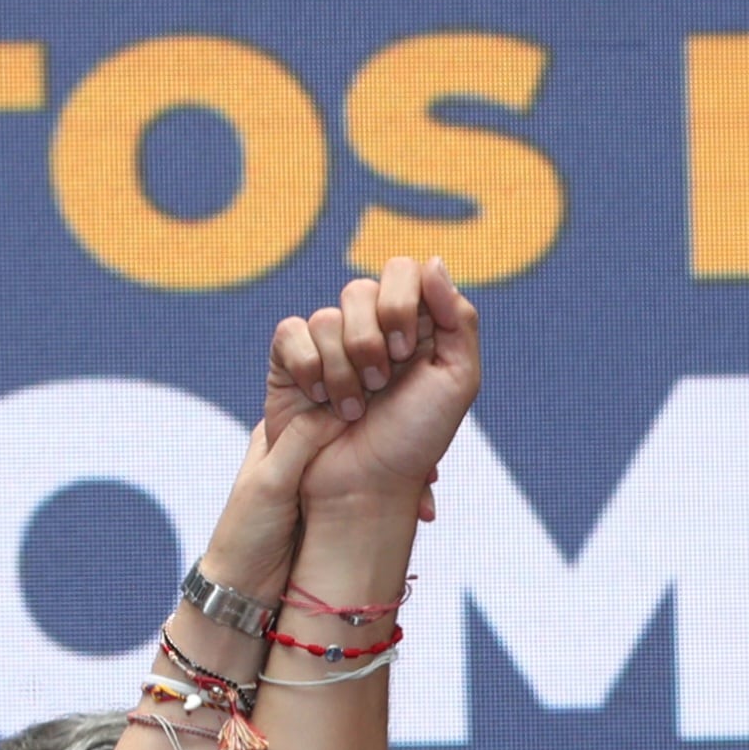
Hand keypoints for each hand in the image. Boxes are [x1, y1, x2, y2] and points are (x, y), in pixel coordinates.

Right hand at [272, 258, 479, 518]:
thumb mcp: (458, 382)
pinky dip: (308, 369)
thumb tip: (431, 262)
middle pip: (359, 288)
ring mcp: (328, 343)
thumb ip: (458, 318)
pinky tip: (320, 400)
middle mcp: (370, 329)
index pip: (404, 271)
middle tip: (381, 384)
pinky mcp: (290, 361)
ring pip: (325, 318)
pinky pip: (291, 333)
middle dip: (370, 342)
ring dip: (343, 372)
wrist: (363, 488)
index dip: (402, 302)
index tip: (408, 349)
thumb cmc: (415, 442)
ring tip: (353, 410)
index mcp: (413, 326)